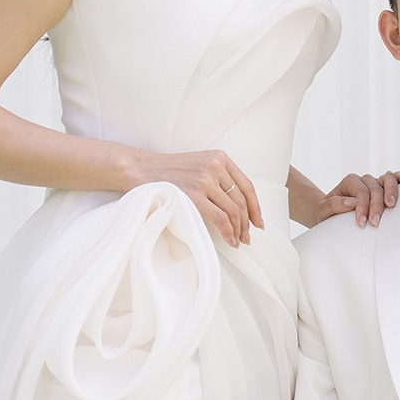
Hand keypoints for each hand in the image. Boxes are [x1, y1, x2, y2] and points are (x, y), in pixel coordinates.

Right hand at [130, 149, 261, 247]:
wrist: (140, 169)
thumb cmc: (169, 171)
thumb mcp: (199, 164)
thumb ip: (218, 177)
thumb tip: (237, 204)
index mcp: (220, 157)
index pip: (247, 186)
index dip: (255, 207)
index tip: (259, 222)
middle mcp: (215, 166)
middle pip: (241, 200)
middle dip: (247, 223)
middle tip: (247, 237)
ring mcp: (205, 180)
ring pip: (233, 211)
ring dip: (238, 230)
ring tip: (238, 241)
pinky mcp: (194, 196)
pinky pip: (220, 219)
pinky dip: (228, 232)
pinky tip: (229, 240)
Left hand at [314, 169, 399, 228]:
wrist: (330, 213)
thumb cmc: (327, 212)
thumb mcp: (323, 210)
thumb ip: (333, 205)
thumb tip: (351, 202)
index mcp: (350, 181)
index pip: (360, 192)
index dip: (363, 207)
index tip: (362, 223)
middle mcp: (364, 179)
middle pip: (375, 187)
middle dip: (376, 205)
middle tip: (375, 222)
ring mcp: (375, 182)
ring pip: (387, 179)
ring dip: (391, 192)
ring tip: (391, 205)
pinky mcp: (384, 187)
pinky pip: (394, 179)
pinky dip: (399, 178)